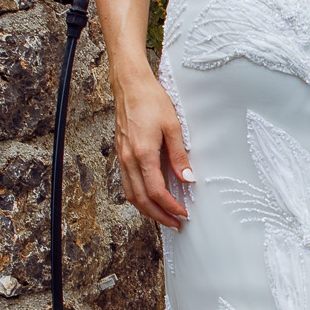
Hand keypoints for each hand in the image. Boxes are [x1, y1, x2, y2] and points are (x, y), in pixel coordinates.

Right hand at [114, 69, 191, 227]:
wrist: (130, 86)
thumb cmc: (151, 101)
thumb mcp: (173, 127)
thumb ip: (179, 155)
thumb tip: (188, 178)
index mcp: (143, 153)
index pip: (156, 191)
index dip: (170, 206)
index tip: (183, 213)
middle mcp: (129, 159)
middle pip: (141, 199)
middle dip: (159, 215)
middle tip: (175, 223)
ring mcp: (122, 157)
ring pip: (131, 194)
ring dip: (147, 209)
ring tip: (163, 216)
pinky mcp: (121, 153)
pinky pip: (126, 183)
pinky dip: (138, 196)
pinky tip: (149, 198)